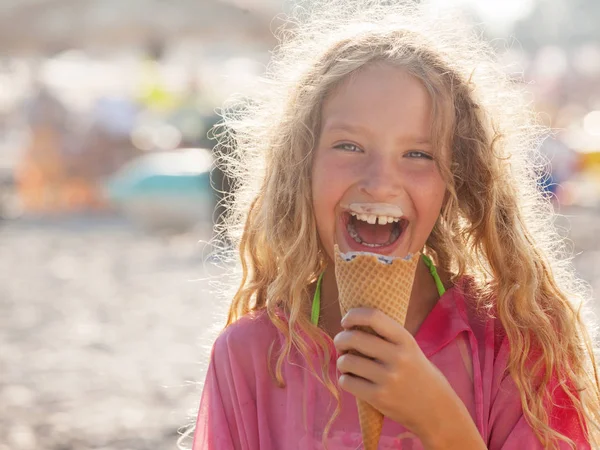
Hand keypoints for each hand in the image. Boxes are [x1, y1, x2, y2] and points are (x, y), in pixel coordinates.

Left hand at [333, 307, 483, 447]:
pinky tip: (352, 381)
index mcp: (405, 340)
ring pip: (346, 361)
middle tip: (341, 345)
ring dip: (341, 362)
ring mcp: (388, 378)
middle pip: (353, 338)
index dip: (353, 315)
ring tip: (347, 365)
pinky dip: (345, 380)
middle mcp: (397, 356)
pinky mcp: (379, 397)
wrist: (437, 411)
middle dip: (340, 340)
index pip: (373, 317)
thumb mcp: (410, 350)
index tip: (345, 321)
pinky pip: (347, 382)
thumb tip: (350, 328)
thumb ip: (387, 338)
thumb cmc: (418, 375)